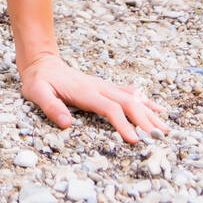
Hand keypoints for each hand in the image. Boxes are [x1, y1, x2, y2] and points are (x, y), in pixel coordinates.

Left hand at [19, 53, 169, 142]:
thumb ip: (51, 107)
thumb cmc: (39, 80)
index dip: (123, 124)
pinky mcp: (105, 86)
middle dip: (145, 120)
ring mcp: (103, 85)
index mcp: (85, 91)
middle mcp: (99, 87)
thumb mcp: (37, 93)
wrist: (41, 62)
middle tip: (159, 137)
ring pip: (132, 98)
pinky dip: (145, 101)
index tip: (134, 140)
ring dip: (149, 112)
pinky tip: (157, 108)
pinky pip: (128, 93)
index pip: (109, 108)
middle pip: (127, 102)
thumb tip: (66, 124)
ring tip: (166, 127)